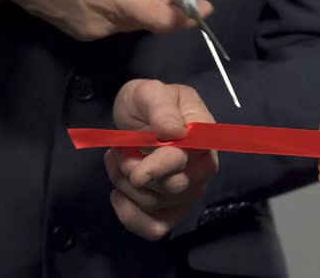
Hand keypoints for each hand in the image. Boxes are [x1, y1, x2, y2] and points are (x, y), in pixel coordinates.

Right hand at [0, 0, 212, 39]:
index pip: (158, 18)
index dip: (184, 16)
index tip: (205, 8)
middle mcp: (103, 23)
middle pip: (148, 19)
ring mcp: (90, 29)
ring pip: (132, 20)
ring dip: (152, 2)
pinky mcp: (80, 29)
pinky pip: (115, 21)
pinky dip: (131, 7)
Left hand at [104, 80, 217, 239]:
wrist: (138, 115)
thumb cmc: (147, 101)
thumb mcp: (149, 92)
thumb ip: (161, 108)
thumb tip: (174, 132)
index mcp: (203, 134)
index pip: (189, 159)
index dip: (162, 167)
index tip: (137, 171)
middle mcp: (203, 166)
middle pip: (174, 187)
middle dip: (136, 173)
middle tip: (118, 152)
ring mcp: (189, 189)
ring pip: (157, 205)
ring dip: (126, 186)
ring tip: (116, 161)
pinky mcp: (172, 208)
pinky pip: (157, 228)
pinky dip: (132, 218)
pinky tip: (118, 197)